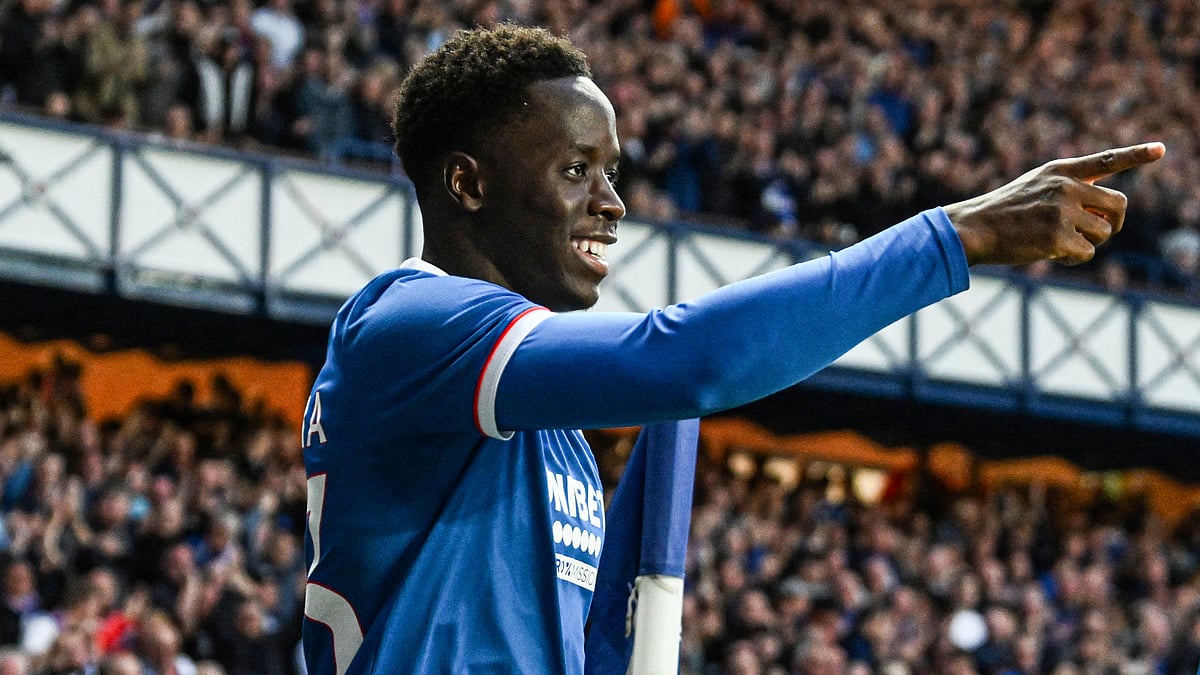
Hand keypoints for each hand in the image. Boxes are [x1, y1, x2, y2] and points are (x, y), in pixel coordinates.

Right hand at [944, 142, 1165, 265]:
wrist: (973, 228)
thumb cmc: (1003, 212)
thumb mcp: (1035, 187)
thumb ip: (1069, 189)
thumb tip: (1107, 216)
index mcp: (1060, 171)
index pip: (1106, 160)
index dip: (1137, 155)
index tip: (1161, 149)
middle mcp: (1065, 187)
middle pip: (1118, 205)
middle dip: (1113, 222)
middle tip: (1096, 230)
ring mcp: (1062, 212)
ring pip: (1105, 232)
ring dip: (1089, 242)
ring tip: (1061, 243)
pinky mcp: (1058, 237)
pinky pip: (1087, 253)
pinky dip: (1075, 259)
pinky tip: (1054, 255)